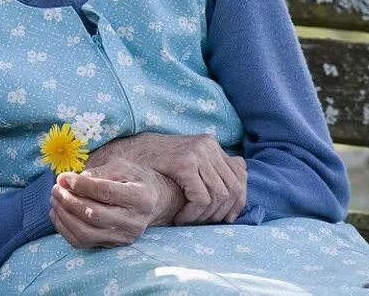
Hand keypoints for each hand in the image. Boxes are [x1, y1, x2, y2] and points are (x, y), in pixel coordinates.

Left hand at [48, 159, 182, 248]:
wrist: (153, 201)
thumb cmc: (134, 179)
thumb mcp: (122, 167)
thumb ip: (99, 173)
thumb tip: (69, 181)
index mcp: (141, 198)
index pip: (106, 193)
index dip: (81, 185)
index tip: (63, 178)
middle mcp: (134, 222)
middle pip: (94, 215)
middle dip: (69, 201)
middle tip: (55, 188)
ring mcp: (124, 238)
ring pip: (86, 233)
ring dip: (64, 216)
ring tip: (54, 199)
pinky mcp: (112, 246)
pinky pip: (83, 243)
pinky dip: (64, 229)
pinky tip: (57, 213)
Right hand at [87, 133, 245, 224]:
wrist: (125, 155)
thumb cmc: (154, 163)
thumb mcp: (186, 159)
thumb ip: (212, 164)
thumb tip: (243, 168)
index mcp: (210, 143)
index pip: (240, 176)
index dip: (238, 202)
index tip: (225, 218)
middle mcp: (208, 145)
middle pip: (234, 188)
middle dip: (221, 213)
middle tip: (203, 224)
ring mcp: (197, 152)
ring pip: (219, 196)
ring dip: (205, 216)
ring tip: (188, 221)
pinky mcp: (184, 163)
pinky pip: (201, 197)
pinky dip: (193, 214)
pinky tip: (180, 217)